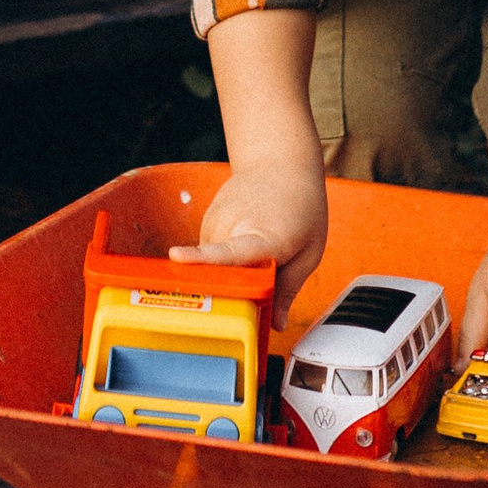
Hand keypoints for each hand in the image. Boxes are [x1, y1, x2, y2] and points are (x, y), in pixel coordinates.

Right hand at [172, 151, 328, 315]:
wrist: (281, 162)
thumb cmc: (301, 205)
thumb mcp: (309, 251)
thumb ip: (288, 289)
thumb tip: (276, 324)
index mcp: (264, 237)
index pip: (230, 252)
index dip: (204, 259)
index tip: (178, 259)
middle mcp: (232, 227)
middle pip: (220, 274)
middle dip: (236, 290)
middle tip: (265, 274)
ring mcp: (216, 221)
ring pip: (214, 266)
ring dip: (232, 271)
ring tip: (259, 247)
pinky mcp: (207, 219)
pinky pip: (211, 252)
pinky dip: (225, 256)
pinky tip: (245, 238)